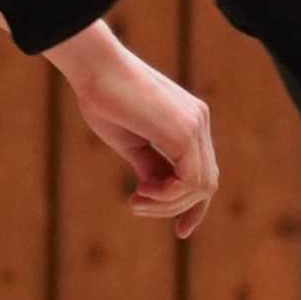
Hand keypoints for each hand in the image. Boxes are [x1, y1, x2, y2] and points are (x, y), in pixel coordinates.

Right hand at [49, 23, 220, 238]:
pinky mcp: (184, 131)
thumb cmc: (105, 98)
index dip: (195, 206)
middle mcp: (199, 122)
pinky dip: (167, 196)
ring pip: (201, 187)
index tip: (181, 232)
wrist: (95, 67)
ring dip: (167, 204)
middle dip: (174, 207)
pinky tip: (141, 192)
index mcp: (189, 121)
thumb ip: (151, 167)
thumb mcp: (132, 142)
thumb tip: (158, 194)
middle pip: (205, 184)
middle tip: (136, 204)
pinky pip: (190, 180)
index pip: (204, 173)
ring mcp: (195, 125)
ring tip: (135, 200)